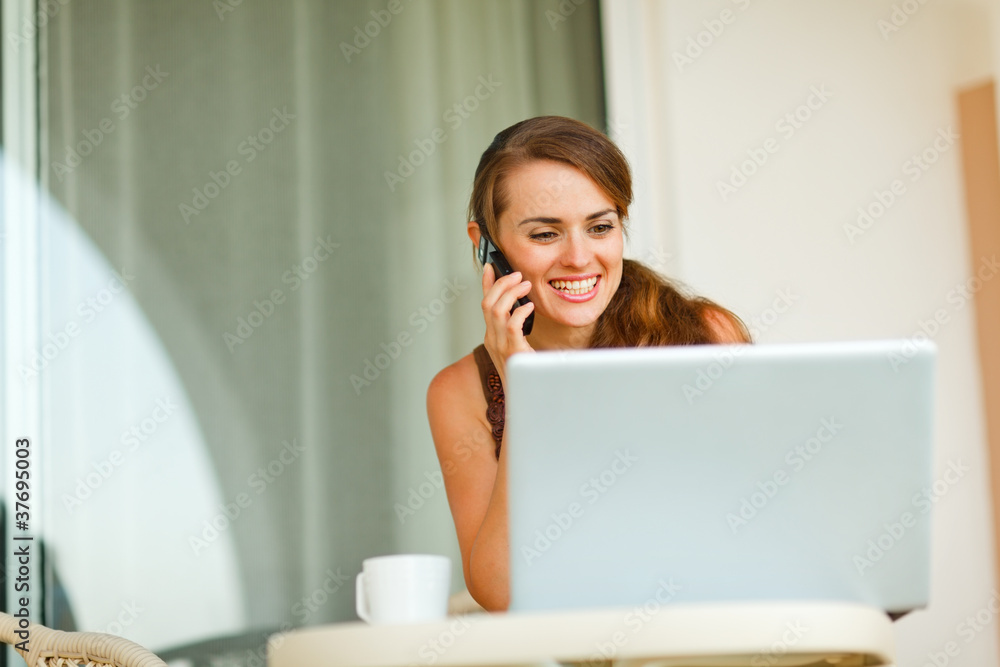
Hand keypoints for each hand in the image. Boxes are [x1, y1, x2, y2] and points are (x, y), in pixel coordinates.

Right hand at [481, 262, 534, 387]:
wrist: (526, 397)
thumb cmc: (525, 371)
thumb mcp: (517, 345)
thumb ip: (516, 328)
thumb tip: (523, 306)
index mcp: (492, 336)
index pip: (485, 304)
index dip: (486, 284)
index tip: (490, 266)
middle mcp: (492, 339)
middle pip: (488, 303)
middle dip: (501, 284)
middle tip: (517, 275)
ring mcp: (500, 347)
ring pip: (496, 310)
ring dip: (511, 293)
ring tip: (525, 285)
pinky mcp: (512, 352)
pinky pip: (512, 326)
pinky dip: (520, 312)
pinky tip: (529, 307)